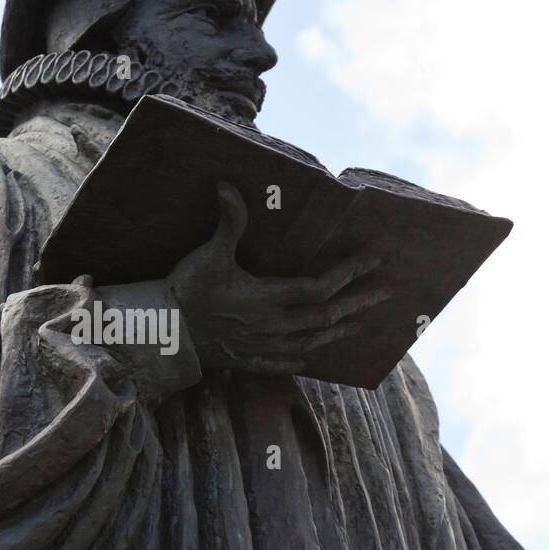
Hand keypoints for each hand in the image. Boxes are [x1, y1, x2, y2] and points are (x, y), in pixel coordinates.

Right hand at [167, 181, 390, 376]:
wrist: (161, 334)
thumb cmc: (186, 290)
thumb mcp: (208, 254)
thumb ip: (227, 222)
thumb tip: (227, 186)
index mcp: (268, 297)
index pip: (320, 287)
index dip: (349, 273)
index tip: (373, 258)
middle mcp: (273, 325)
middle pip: (327, 315)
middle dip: (360, 301)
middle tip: (387, 290)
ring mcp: (262, 346)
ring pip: (313, 341)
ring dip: (340, 329)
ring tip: (362, 320)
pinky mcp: (247, 360)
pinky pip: (285, 362)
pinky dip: (304, 356)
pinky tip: (313, 353)